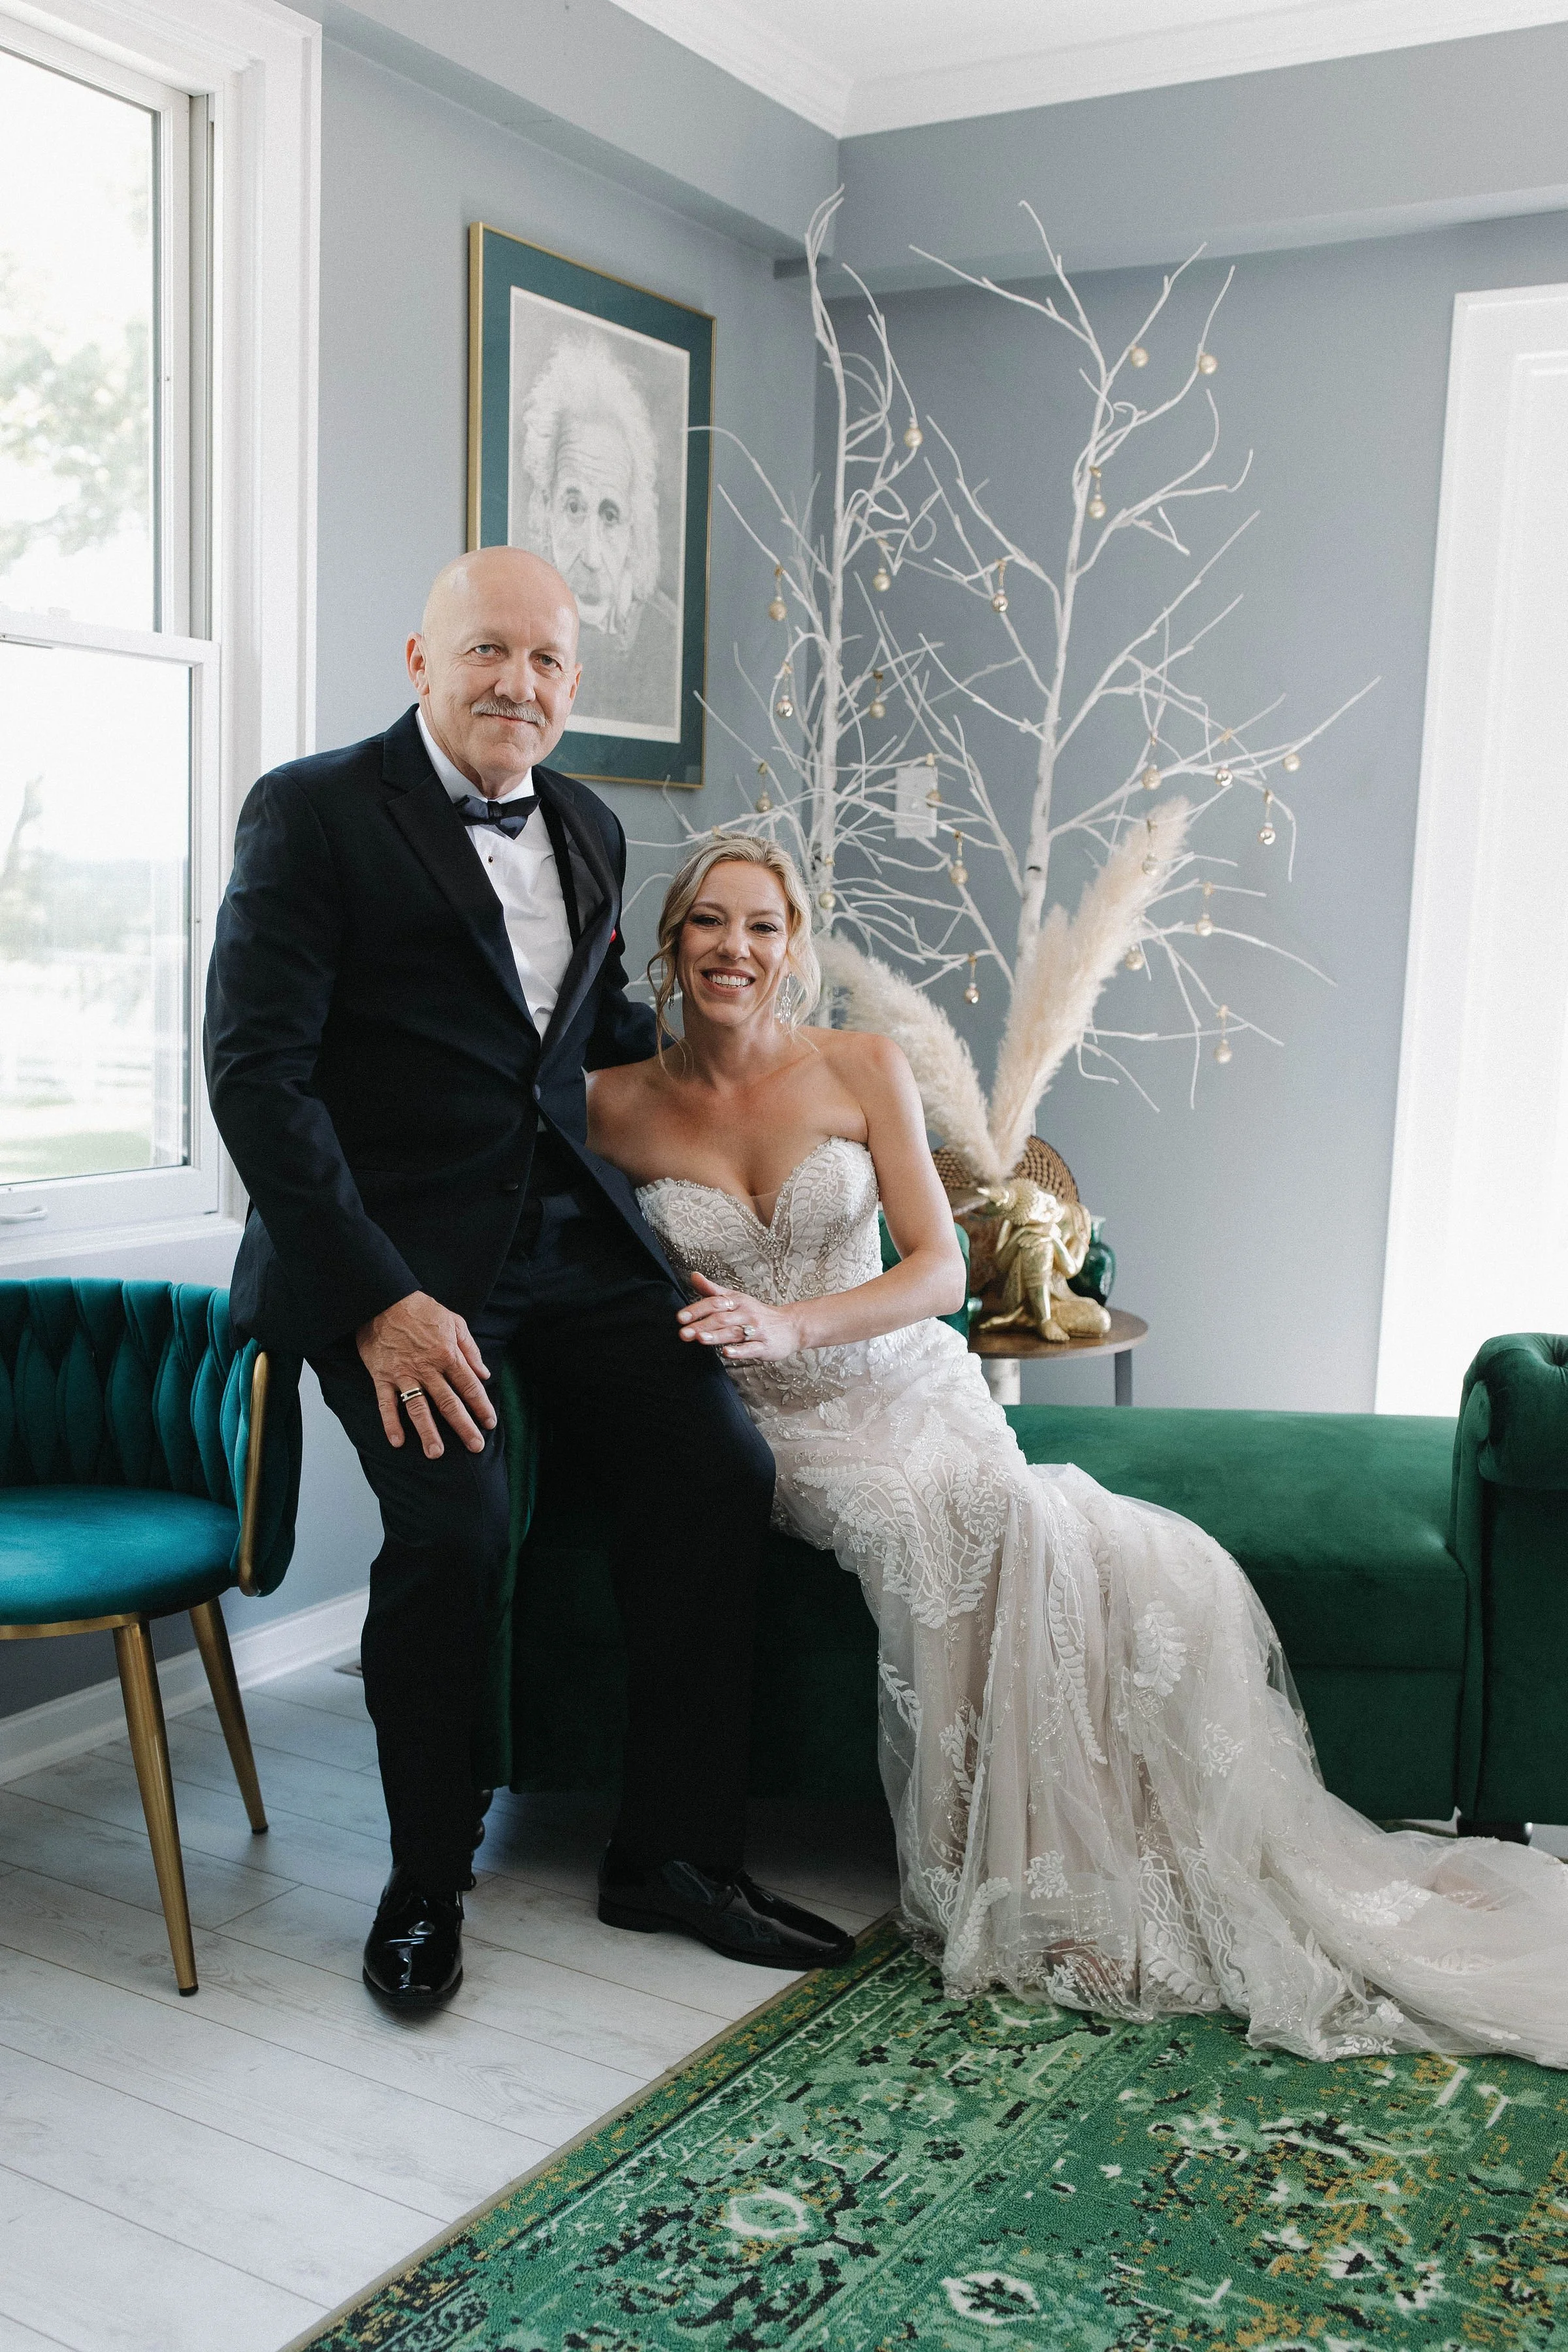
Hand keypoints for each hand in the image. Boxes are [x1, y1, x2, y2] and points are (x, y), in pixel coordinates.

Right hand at [356, 1292, 494, 1458]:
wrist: (383, 1298)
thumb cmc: (421, 1309)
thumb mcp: (454, 1321)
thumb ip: (469, 1349)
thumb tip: (484, 1374)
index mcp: (447, 1354)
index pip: (469, 1386)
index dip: (481, 1406)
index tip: (490, 1423)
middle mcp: (427, 1368)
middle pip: (448, 1402)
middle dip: (464, 1426)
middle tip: (475, 1447)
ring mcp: (403, 1374)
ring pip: (418, 1408)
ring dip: (428, 1432)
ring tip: (436, 1453)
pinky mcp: (382, 1376)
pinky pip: (386, 1403)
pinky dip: (390, 1422)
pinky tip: (397, 1441)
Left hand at [677, 1272, 802, 1363]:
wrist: (791, 1325)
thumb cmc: (758, 1312)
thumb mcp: (736, 1298)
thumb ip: (713, 1290)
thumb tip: (694, 1276)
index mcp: (737, 1302)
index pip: (715, 1303)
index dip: (697, 1309)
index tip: (681, 1317)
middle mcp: (746, 1314)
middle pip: (721, 1318)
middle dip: (701, 1326)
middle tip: (684, 1333)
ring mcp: (757, 1330)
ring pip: (734, 1333)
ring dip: (717, 1336)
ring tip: (700, 1339)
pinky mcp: (764, 1346)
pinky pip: (751, 1348)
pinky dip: (739, 1351)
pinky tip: (727, 1352)